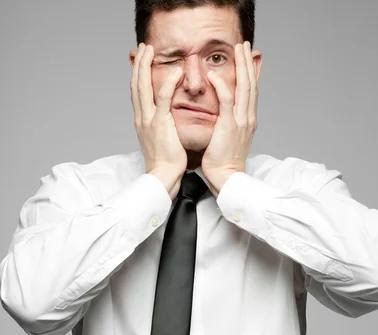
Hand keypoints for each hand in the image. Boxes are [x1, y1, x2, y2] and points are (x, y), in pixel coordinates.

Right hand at [131, 43, 187, 196]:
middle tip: (143, 47)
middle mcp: (141, 118)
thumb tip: (166, 120)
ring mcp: (148, 120)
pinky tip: (175, 71)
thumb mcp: (161, 141)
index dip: (137, 74)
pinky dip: (168, 82)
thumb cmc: (165, 164)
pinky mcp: (159, 124)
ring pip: (142, 86)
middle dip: (138, 64)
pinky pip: (162, 98)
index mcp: (141, 122)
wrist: (162, 177)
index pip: (136, 93)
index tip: (141, 60)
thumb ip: (161, 126)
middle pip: (135, 84)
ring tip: (150, 50)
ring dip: (146, 66)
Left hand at [201, 41, 258, 183]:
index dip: (251, 73)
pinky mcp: (229, 126)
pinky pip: (226, 101)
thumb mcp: (230, 140)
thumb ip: (229, 124)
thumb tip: (224, 117)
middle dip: (248, 62)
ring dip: (241, 66)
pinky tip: (215, 74)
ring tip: (238, 49)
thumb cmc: (224, 164)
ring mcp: (241, 122)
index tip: (248, 58)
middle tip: (245, 45)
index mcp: (248, 121)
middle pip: (251, 84)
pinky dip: (221, 85)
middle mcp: (248, 118)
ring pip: (244, 87)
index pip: (251, 91)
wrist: (227, 179)